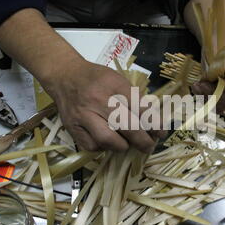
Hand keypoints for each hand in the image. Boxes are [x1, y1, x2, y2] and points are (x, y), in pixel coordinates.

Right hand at [41, 57, 159, 152]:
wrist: (64, 76)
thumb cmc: (96, 79)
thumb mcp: (118, 80)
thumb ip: (135, 99)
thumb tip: (153, 123)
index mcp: (114, 86)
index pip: (140, 109)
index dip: (154, 125)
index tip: (160, 133)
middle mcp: (98, 100)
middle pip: (127, 126)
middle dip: (143, 141)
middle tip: (149, 146)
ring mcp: (83, 115)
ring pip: (108, 140)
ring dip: (122, 146)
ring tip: (126, 144)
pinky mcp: (72, 127)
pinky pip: (92, 146)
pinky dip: (103, 148)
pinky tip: (108, 142)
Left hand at [191, 40, 224, 112]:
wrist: (215, 47)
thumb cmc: (221, 45)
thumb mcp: (224, 47)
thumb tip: (224, 67)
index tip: (221, 82)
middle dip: (217, 93)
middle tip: (202, 85)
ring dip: (208, 97)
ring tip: (196, 86)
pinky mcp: (224, 98)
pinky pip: (217, 106)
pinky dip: (205, 101)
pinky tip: (197, 91)